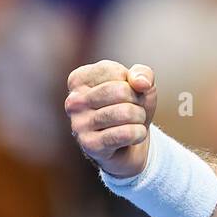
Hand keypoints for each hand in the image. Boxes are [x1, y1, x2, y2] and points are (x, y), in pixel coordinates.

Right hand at [64, 60, 157, 178]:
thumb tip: (141, 83)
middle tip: (135, 109)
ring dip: (140, 117)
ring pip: (125, 112)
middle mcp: (73, 101)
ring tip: (134, 122)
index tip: (129, 92)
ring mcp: (78, 124)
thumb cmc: (130, 106)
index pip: (115, 72)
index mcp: (79, 79)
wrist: (129, 144)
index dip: (133, 82)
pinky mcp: (89, 145)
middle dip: (138, 101)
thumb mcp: (140, 84)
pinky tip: (134, 136)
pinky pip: (125, 134)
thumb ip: (143, 73)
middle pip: (121, 91)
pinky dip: (139, 133)